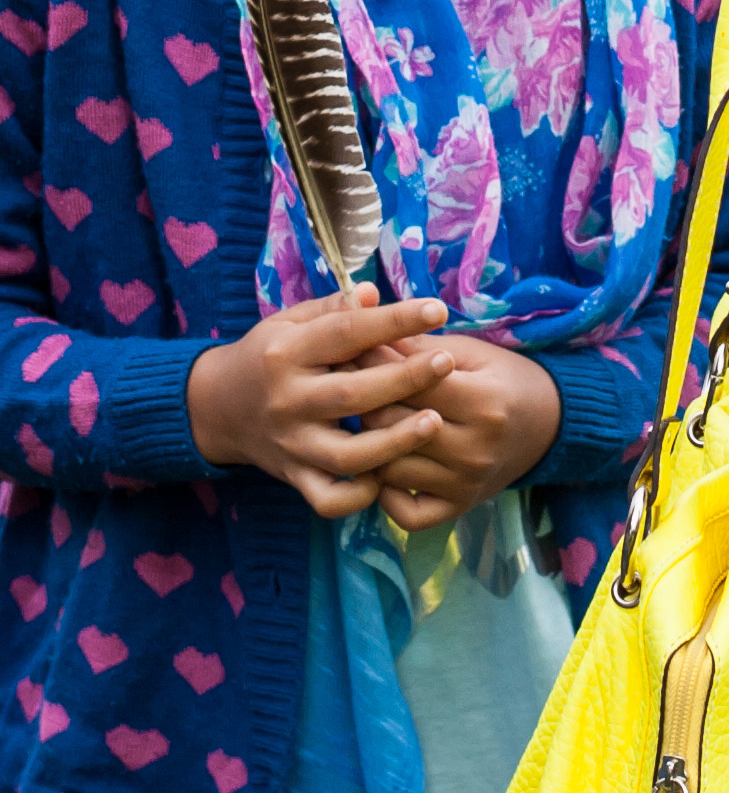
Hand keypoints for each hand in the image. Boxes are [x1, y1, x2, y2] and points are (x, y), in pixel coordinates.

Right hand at [186, 284, 453, 517]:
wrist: (218, 408)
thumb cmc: (269, 354)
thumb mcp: (290, 321)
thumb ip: (332, 308)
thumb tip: (372, 293)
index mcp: (287, 352)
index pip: (347, 333)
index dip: (394, 320)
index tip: (438, 309)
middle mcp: (288, 401)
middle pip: (351, 395)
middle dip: (404, 379)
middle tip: (445, 362)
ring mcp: (292, 445)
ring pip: (346, 455)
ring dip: (393, 442)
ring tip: (434, 422)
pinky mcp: (293, 477)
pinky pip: (328, 499)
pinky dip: (358, 495)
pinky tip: (388, 477)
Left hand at [362, 333, 561, 530]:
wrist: (546, 424)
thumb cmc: (504, 378)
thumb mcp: (470, 352)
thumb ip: (421, 348)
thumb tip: (368, 337)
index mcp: (482, 401)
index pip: (412, 385)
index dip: (375, 365)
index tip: (351, 351)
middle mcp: (474, 449)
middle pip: (395, 427)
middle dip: (363, 402)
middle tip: (344, 386)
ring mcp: (464, 484)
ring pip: (391, 470)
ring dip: (369, 445)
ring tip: (359, 422)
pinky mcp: (457, 507)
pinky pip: (405, 513)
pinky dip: (386, 495)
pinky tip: (384, 468)